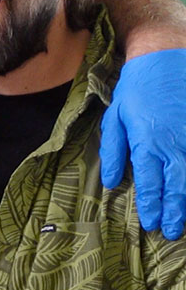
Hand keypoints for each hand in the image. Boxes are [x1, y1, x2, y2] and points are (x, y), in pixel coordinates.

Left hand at [100, 48, 185, 238]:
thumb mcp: (115, 118)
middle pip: (177, 188)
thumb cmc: (137, 88)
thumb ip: (114, 151)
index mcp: (148, 143)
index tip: (151, 224)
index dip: (151, 207)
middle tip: (172, 232)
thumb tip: (112, 181)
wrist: (165, 58)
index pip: (150, 184)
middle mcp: (174, 144)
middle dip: (175, 213)